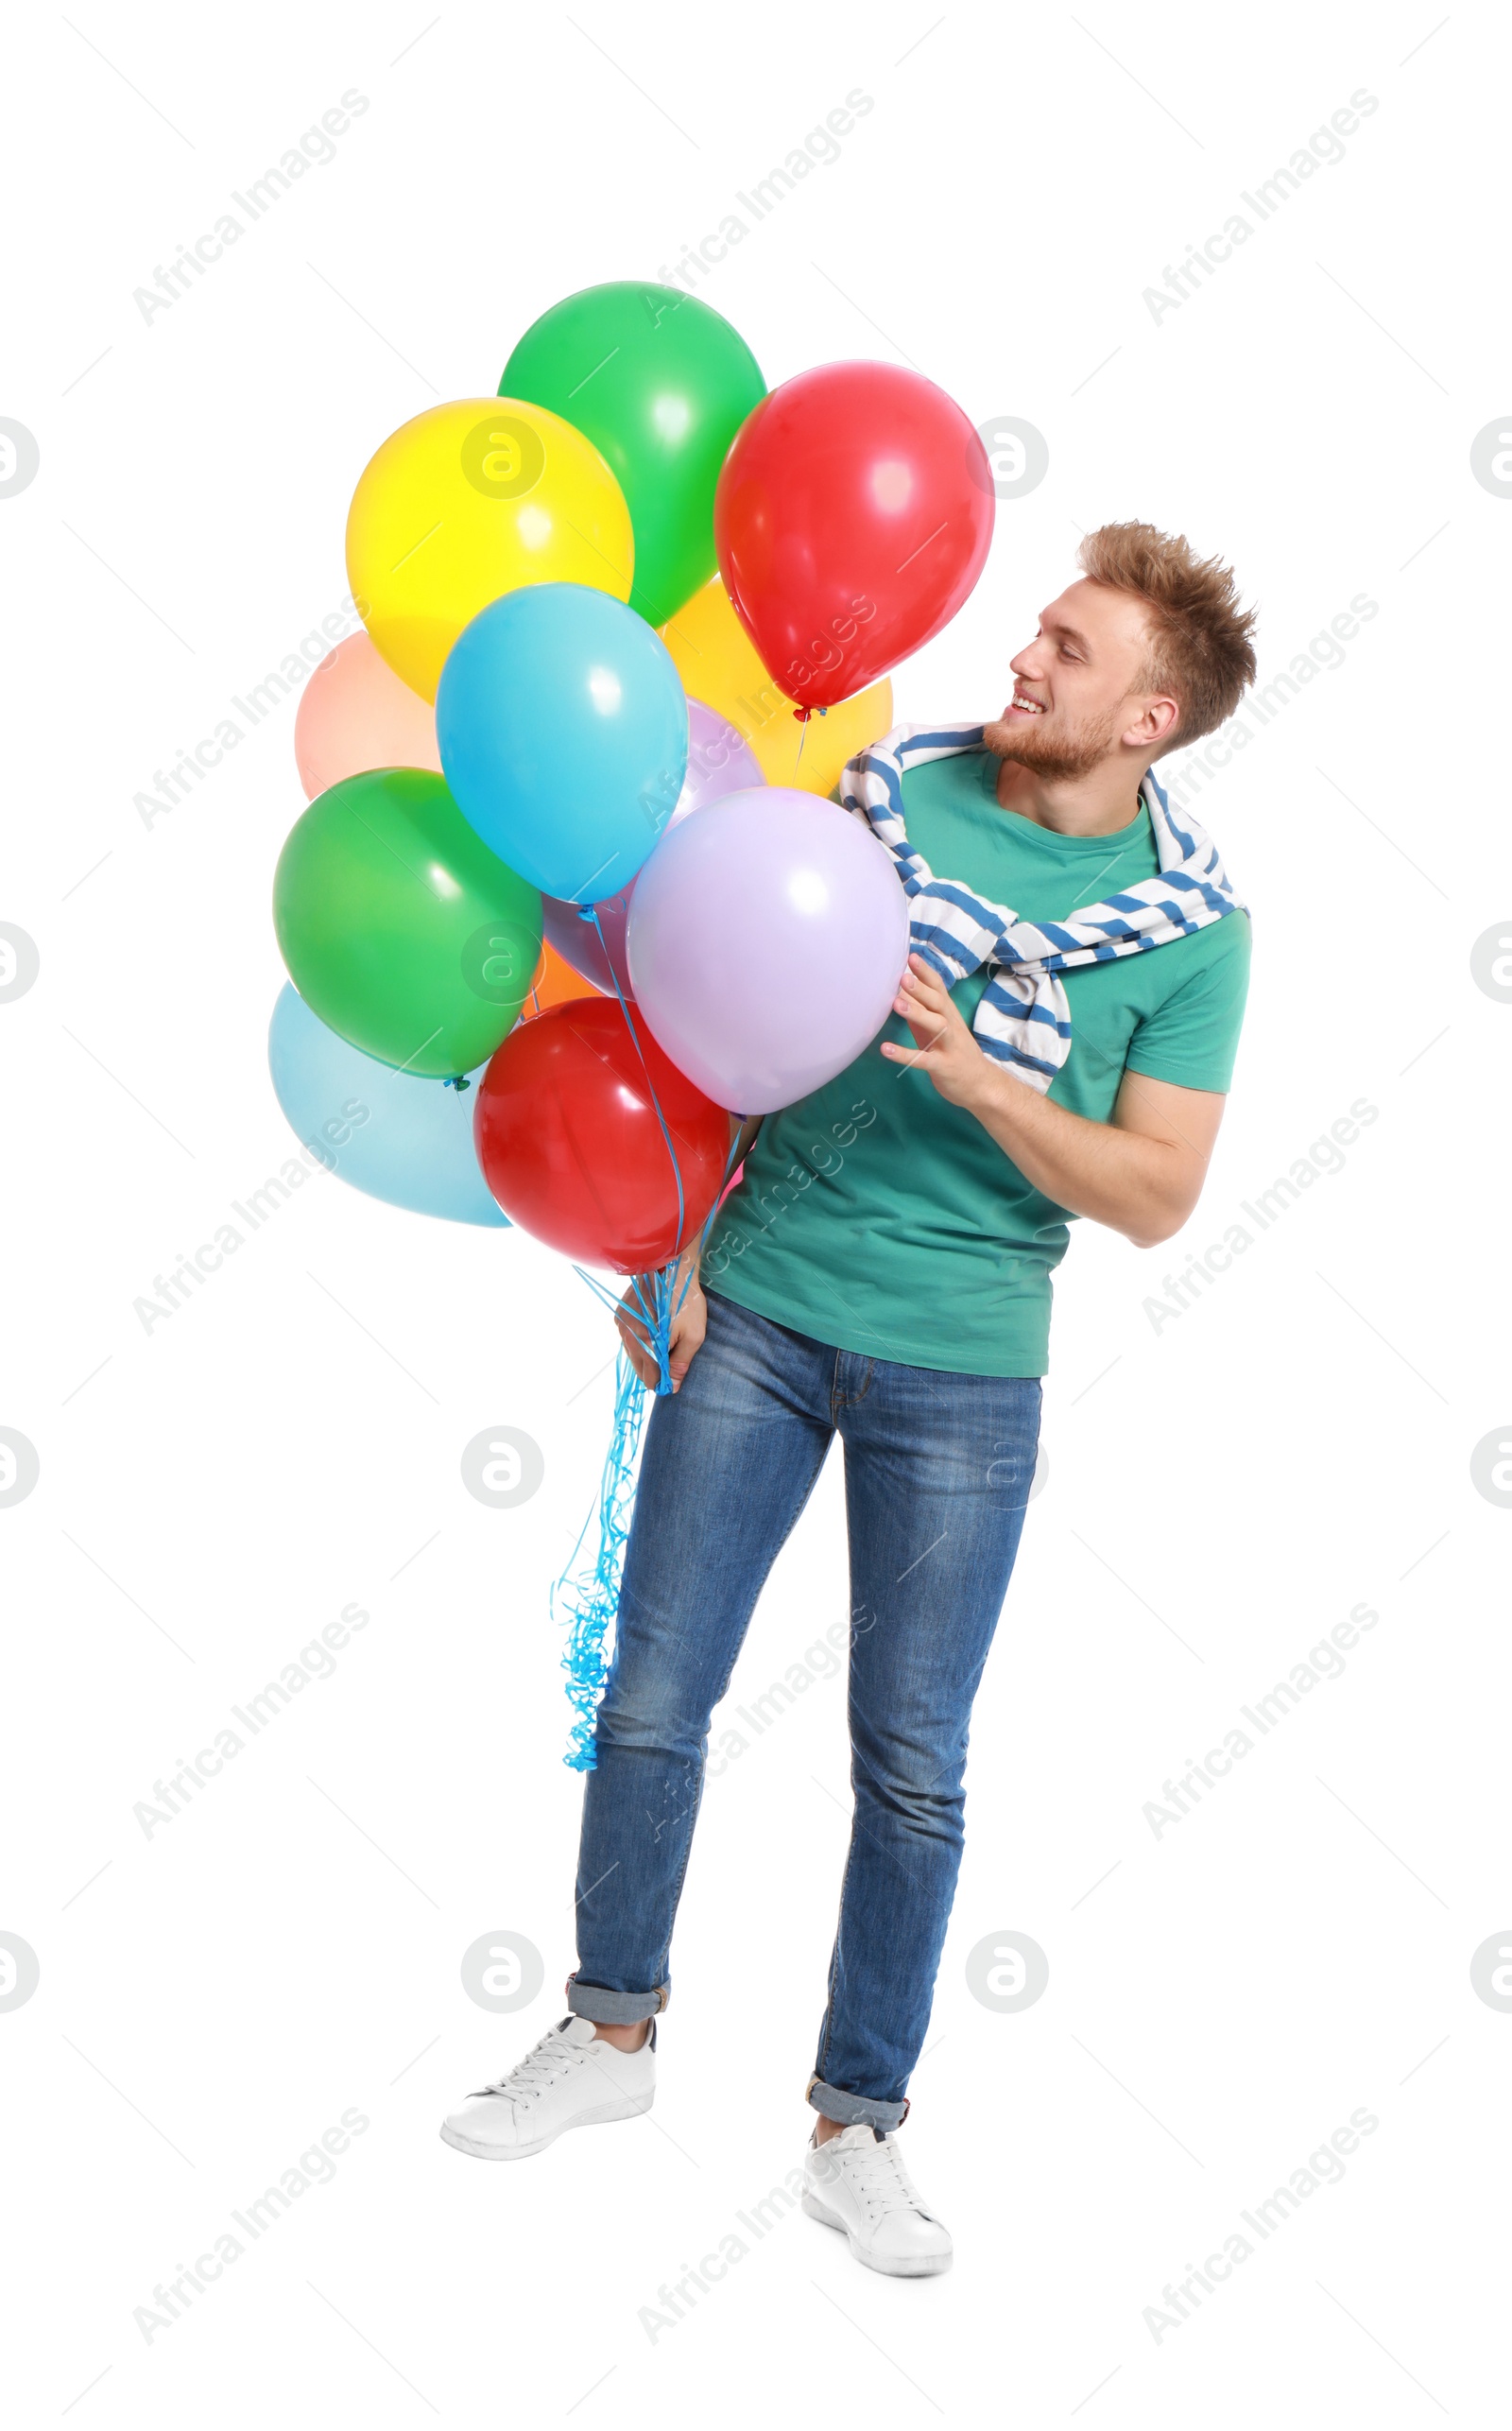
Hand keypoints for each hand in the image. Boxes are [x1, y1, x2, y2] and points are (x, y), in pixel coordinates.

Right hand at [615, 1259, 706, 1391]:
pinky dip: (639, 1340)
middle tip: (672, 1360)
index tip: (673, 1378)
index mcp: (645, 1345)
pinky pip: (628, 1338)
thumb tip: (671, 1387)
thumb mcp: (693, 1336)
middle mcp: (628, 1337)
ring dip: (646, 1354)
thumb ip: (680, 1364)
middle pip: (638, 1368)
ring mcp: (621, 1325)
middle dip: (654, 1370)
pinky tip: (654, 1330)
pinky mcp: (619, 1315)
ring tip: (665, 1341)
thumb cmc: (687, 1300)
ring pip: (632, 1353)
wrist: (672, 1266)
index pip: (649, 1378)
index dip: (662, 1382)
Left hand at [880, 954, 989, 1110]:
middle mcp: (951, 1025)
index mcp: (948, 1013)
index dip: (925, 972)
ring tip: (895, 1004)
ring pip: (937, 1026)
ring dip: (916, 1013)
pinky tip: (886, 1049)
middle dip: (922, 988)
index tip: (911, 956)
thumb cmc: (953, 1050)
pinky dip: (904, 1055)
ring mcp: (949, 1046)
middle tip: (903, 976)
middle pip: (939, 1002)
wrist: (980, 1084)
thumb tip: (900, 987)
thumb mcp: (937, 1026)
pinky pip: (924, 1060)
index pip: (939, 988)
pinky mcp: (944, 1066)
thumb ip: (920, 1008)